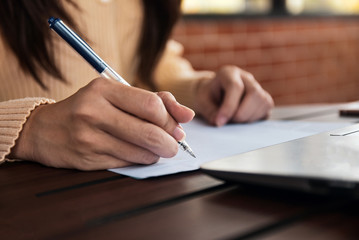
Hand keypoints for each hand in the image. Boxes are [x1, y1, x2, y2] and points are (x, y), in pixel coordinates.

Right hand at [9, 78, 194, 169]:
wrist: (44, 130)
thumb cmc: (86, 108)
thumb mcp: (114, 94)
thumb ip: (152, 100)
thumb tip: (187, 115)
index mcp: (103, 89)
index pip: (152, 105)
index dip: (170, 119)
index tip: (176, 126)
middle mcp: (94, 112)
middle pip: (150, 132)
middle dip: (170, 142)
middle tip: (173, 144)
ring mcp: (89, 138)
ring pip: (142, 152)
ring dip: (156, 153)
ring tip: (155, 148)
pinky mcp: (87, 160)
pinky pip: (128, 163)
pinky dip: (140, 160)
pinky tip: (137, 154)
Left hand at [194, 65, 273, 125]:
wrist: (213, 94)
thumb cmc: (207, 97)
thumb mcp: (202, 102)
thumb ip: (209, 111)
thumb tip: (219, 122)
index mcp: (228, 73)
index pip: (235, 86)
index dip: (229, 107)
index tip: (220, 122)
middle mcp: (246, 77)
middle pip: (254, 92)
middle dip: (242, 113)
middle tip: (229, 122)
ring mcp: (257, 86)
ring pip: (264, 100)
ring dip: (249, 117)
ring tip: (234, 121)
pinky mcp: (263, 98)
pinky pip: (267, 107)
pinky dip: (257, 117)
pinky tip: (243, 120)